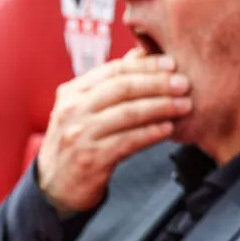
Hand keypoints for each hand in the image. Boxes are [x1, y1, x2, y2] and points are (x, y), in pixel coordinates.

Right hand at [37, 47, 191, 217]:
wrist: (55, 186)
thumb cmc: (80, 141)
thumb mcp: (85, 109)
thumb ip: (110, 85)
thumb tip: (143, 53)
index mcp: (72, 92)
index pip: (114, 70)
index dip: (145, 65)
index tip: (171, 63)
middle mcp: (72, 110)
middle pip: (122, 88)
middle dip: (158, 84)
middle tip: (184, 83)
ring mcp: (79, 135)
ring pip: (127, 113)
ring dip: (161, 107)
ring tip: (184, 105)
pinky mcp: (90, 159)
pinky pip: (127, 141)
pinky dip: (151, 133)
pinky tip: (169, 128)